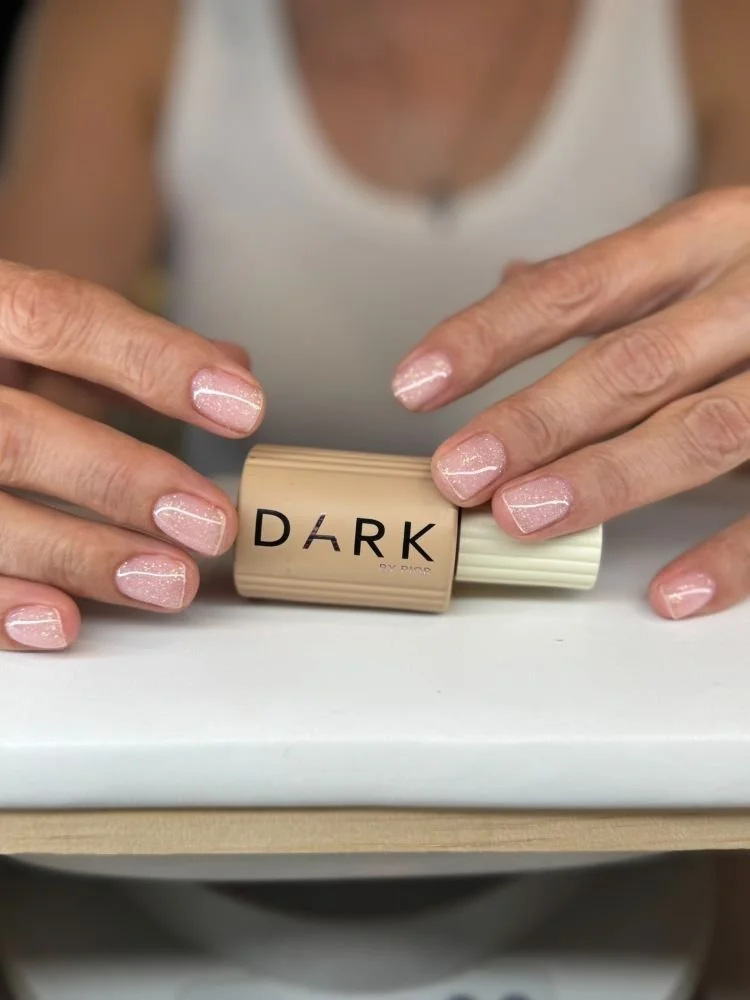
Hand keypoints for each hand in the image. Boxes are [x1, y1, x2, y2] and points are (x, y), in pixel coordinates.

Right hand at [0, 260, 264, 650]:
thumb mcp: (30, 333)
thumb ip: (120, 350)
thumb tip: (233, 367)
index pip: (57, 318)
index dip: (153, 362)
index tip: (243, 405)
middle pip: (15, 434)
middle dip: (121, 481)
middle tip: (211, 522)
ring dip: (79, 555)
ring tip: (168, 581)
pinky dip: (1, 605)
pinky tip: (65, 621)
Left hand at [393, 187, 749, 620]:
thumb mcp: (710, 250)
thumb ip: (622, 280)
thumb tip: (514, 282)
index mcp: (711, 237)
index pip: (580, 285)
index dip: (490, 336)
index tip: (413, 386)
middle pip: (636, 362)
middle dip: (538, 421)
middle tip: (459, 472)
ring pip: (707, 429)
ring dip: (608, 479)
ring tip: (523, 518)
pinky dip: (733, 553)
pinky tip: (670, 591)